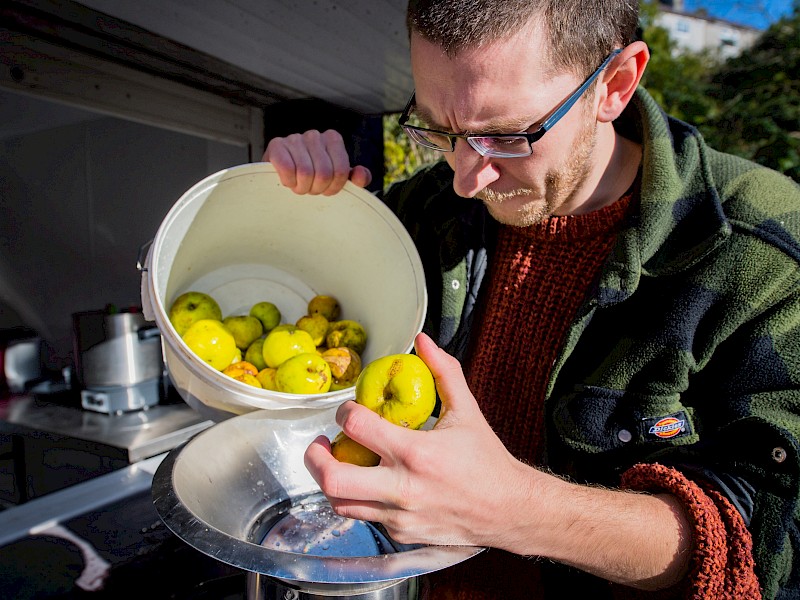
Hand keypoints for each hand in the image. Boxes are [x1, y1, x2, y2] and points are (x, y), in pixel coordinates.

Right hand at [262, 129, 371, 194]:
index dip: (333, 187)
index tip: (326, 190)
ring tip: (299, 186)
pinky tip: (288, 181)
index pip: (340, 170)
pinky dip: (289, 181)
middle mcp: (315, 135)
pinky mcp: (276, 145)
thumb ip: (356, 178)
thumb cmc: (313, 174)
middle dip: (317, 189)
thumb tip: (360, 175)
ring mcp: (295, 138)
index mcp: (333, 139)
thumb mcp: (338, 177)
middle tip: (310, 189)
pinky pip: (287, 169)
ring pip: (305, 173)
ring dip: (302, 187)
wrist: (282, 171)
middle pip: (324, 173)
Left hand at [305, 334, 692, 590]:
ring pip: (341, 503)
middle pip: (334, 479)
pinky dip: (359, 499)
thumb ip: (443, 371)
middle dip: (315, 458)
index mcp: (416, 453)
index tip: (348, 410)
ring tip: (340, 462)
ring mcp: (399, 517)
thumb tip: (421, 340)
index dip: (343, 412)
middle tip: (320, 443)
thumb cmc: (487, 460)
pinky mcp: (400, 535)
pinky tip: (371, 483)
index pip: (358, 427)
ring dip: (332, 481)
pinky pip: (364, 517)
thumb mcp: (465, 410)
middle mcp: (402, 488)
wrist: (509, 511)